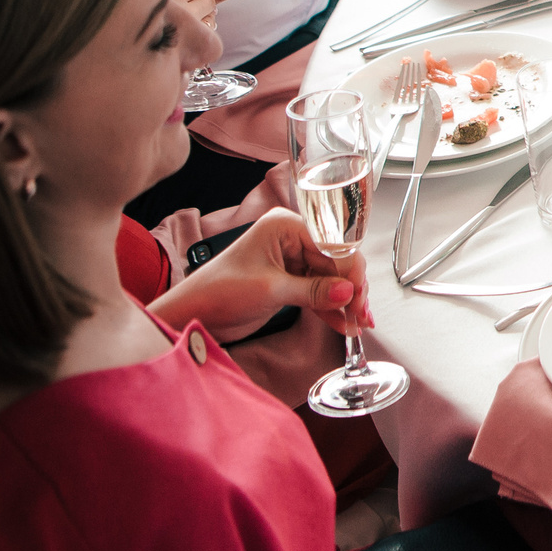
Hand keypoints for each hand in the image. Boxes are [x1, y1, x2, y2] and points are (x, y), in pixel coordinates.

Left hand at [148, 209, 370, 337]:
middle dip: (350, 289)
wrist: (190, 316)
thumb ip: (313, 290)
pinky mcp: (289, 282)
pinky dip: (330, 310)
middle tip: (361, 313)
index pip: (333, 243)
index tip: (359, 295)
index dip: (350, 270)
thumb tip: (349, 292)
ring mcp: (291, 261)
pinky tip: (343, 324)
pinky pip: (318, 293)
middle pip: (336, 262)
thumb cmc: (218, 292)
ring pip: (331, 280)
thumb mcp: (270, 290)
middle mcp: (292, 239)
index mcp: (285, 226)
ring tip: (357, 324)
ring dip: (344, 303)